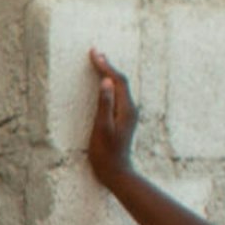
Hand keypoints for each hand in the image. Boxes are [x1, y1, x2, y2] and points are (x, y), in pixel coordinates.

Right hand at [82, 51, 136, 184]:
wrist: (116, 172)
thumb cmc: (106, 153)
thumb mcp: (102, 128)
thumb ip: (105, 104)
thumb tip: (106, 82)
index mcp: (125, 108)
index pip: (116, 80)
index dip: (105, 65)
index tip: (94, 53)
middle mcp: (130, 108)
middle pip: (120, 81)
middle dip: (108, 66)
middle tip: (95, 52)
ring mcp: (128, 113)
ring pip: (120, 87)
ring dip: (109, 73)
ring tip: (99, 62)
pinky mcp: (124, 118)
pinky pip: (118, 94)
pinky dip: (110, 84)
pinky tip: (105, 84)